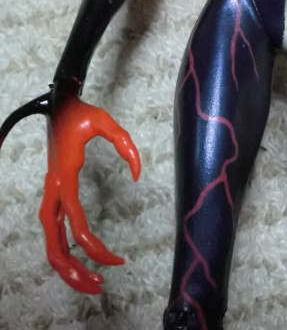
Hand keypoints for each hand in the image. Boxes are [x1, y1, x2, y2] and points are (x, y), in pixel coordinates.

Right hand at [39, 96, 140, 293]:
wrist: (58, 103)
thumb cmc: (81, 112)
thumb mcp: (105, 121)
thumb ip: (125, 145)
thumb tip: (138, 174)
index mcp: (64, 176)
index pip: (76, 223)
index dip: (94, 246)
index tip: (116, 258)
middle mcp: (53, 188)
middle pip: (54, 243)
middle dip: (73, 269)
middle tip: (100, 283)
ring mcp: (50, 191)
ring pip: (49, 240)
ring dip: (66, 264)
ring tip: (92, 280)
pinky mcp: (53, 190)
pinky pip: (53, 228)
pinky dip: (64, 246)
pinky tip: (82, 254)